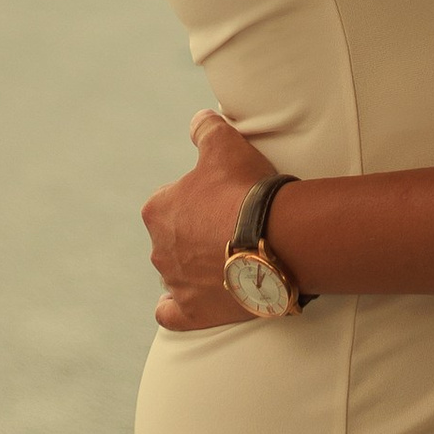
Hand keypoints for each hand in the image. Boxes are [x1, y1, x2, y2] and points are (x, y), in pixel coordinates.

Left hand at [144, 107, 275, 331]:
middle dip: (196, 235)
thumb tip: (200, 119)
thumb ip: (207, 128)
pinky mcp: (192, 312)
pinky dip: (175, 309)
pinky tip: (188, 303)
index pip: (169, 202)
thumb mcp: (226, 144)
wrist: (274, 240)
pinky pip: (170, 315)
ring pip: (175, 273)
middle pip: (173, 239)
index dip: (197, 200)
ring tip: (227, 261)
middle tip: (230, 229)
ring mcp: (175, 283)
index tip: (222, 200)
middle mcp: (159, 248)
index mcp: (159, 210)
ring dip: (194, 267)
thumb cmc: (246, 191)